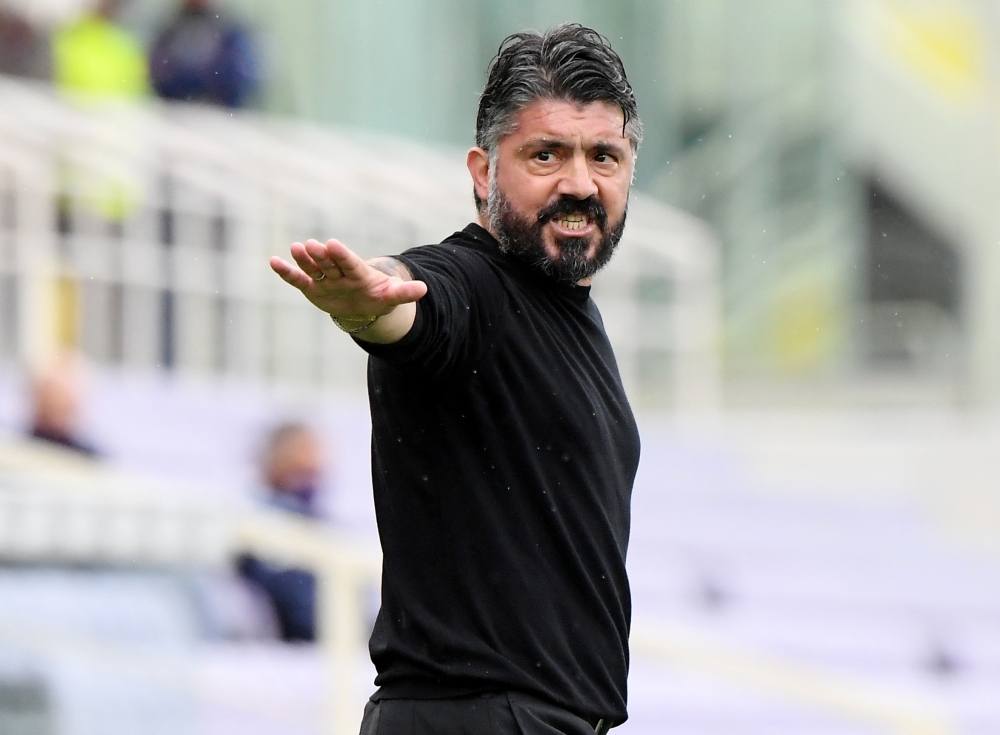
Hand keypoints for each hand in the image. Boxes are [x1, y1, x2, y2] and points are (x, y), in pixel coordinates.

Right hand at [270, 239, 426, 318]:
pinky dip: (286, 272)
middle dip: (321, 255)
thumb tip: (424, 289)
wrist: (364, 306)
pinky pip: (298, 280)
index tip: (333, 244)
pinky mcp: (312, 288)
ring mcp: (325, 279)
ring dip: (303, 259)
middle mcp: (339, 273)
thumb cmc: (378, 297)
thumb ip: (405, 292)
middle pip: (329, 263)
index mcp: (358, 272)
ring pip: (313, 269)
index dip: (342, 254)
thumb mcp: (392, 296)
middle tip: (312, 244)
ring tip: (294, 248)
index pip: (350, 263)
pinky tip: (273, 261)